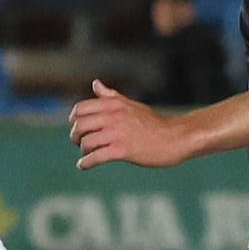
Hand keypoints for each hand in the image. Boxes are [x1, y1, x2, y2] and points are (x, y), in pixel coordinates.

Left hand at [68, 81, 190, 169]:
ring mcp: (118, 133)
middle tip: (79, 143)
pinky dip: (86, 163)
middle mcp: (113, 116)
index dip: (73, 120)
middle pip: (79, 126)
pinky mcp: (123, 150)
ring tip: (87, 155)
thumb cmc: (153, 123)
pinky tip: (83, 166)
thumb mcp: (130, 105)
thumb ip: (110, 96)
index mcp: (114, 104)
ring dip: (83, 151)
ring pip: (86, 143)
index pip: (80, 109)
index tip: (76, 128)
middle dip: (75, 137)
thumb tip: (95, 83)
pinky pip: (97, 157)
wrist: (175, 138)